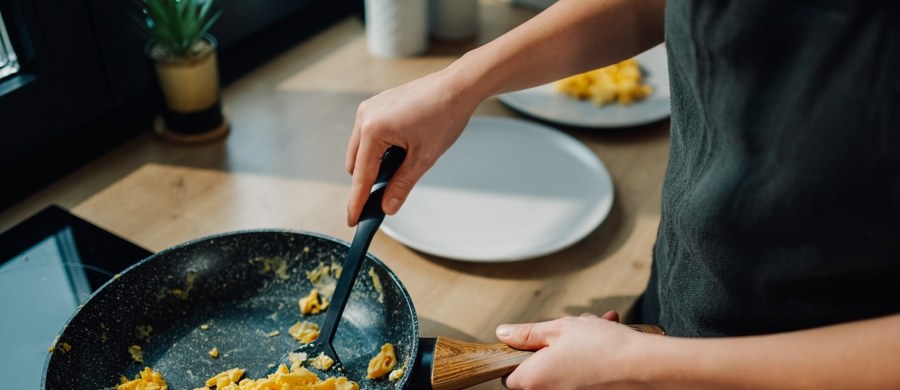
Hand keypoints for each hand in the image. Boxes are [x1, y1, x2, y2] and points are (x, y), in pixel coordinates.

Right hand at [345, 67, 480, 225]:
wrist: (457, 86)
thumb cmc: (444, 116)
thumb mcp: (424, 158)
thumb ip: (402, 185)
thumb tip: (388, 207)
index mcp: (373, 130)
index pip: (362, 176)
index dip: (357, 201)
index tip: (352, 220)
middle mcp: (365, 116)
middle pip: (356, 164)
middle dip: (368, 181)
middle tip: (387, 195)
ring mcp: (369, 108)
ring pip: (361, 149)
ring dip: (375, 163)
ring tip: (404, 163)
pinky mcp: (377, 104)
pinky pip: (369, 134)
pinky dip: (379, 148)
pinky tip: (402, 148)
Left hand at [496, 311, 648, 388]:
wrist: (644, 367)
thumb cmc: (601, 346)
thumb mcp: (558, 329)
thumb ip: (527, 333)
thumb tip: (503, 333)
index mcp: (533, 380)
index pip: (509, 377)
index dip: (518, 357)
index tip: (534, 343)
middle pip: (540, 370)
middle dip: (556, 345)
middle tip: (575, 328)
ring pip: (564, 368)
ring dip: (577, 347)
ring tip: (598, 326)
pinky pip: (582, 375)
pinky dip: (591, 359)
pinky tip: (607, 334)